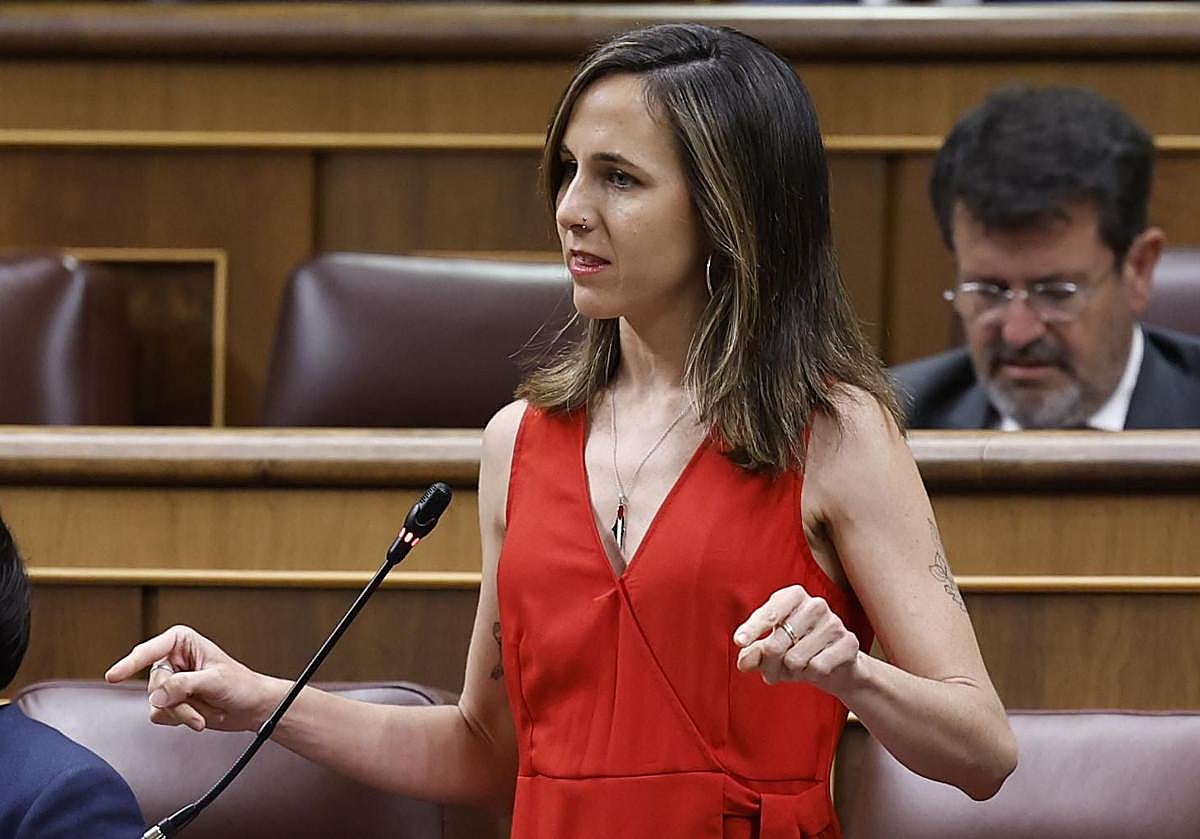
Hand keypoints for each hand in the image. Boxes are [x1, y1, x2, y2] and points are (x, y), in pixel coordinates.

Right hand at [105, 625, 283, 732]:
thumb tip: (157, 695)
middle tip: (201, 710)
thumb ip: (184, 685)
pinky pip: (160, 715)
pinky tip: (200, 715)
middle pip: (155, 685)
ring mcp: (169, 682)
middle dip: (180, 702)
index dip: (131, 663)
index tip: (114, 676)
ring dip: (184, 713)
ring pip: (157, 703)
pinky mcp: (169, 702)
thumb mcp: (215, 680)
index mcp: (182, 642)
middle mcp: (171, 660)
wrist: (251, 708)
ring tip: (208, 711)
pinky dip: (181, 720)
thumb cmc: (241, 685)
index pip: (150, 651)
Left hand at [733, 584, 860, 695]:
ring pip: (795, 659)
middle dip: (770, 664)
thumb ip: (754, 653)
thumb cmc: (796, 649)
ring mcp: (834, 622)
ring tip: (798, 666)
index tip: (739, 641)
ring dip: (791, 671)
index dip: (753, 628)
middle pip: (777, 643)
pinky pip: (817, 667)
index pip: (769, 613)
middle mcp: (815, 604)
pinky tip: (816, 668)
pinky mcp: (848, 643)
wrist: (836, 666)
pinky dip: (811, 675)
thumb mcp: (770, 650)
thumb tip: (744, 661)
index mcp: (793, 596)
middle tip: (773, 670)